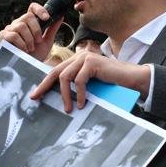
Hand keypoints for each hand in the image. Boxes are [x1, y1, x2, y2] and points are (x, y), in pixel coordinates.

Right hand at [0, 2, 62, 60]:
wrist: (27, 69)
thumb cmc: (35, 55)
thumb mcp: (47, 41)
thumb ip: (52, 28)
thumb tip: (61, 16)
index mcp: (29, 22)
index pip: (32, 7)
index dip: (40, 9)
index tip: (47, 18)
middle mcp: (18, 23)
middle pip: (28, 16)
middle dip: (36, 30)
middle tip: (38, 41)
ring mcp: (9, 29)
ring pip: (21, 26)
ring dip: (29, 39)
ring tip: (30, 48)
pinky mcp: (3, 37)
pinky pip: (13, 35)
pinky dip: (21, 43)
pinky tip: (23, 50)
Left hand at [31, 51, 150, 111]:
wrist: (130, 79)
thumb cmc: (111, 84)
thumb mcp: (89, 85)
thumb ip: (76, 86)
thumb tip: (59, 99)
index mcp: (76, 62)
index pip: (55, 72)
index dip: (44, 83)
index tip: (35, 95)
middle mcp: (78, 57)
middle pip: (55, 72)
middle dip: (44, 86)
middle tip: (37, 98)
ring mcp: (85, 58)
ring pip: (65, 77)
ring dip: (65, 95)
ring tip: (69, 109)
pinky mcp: (91, 62)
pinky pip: (79, 81)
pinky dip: (79, 94)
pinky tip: (82, 104)